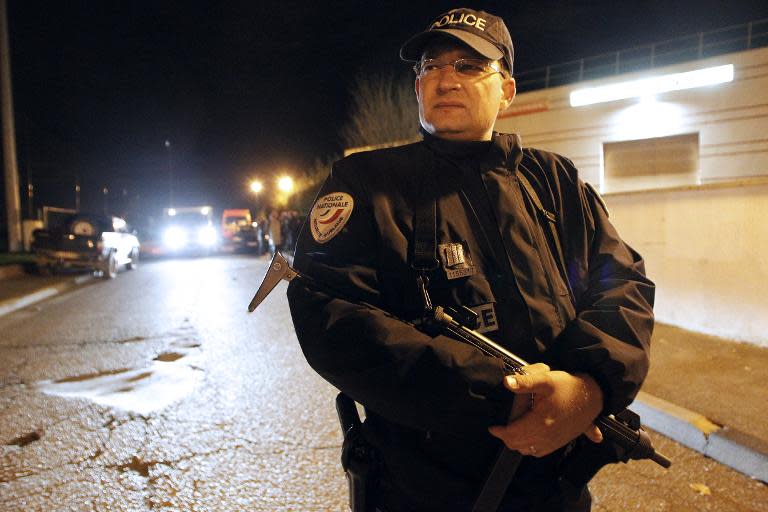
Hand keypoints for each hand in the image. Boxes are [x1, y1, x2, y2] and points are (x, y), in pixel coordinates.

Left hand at [488, 363, 603, 456]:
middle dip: (507, 436)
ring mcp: (555, 441)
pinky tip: (528, 437)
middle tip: (503, 425)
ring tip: (513, 430)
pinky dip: (530, 447)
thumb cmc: (569, 386)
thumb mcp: (545, 379)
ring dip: (518, 443)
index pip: (513, 434)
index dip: (500, 431)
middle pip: (518, 444)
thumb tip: (506, 381)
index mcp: (540, 423)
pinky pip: (540, 452)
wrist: (593, 395)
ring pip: (528, 450)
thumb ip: (524, 382)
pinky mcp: (561, 442)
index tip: (492, 427)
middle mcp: (547, 436)